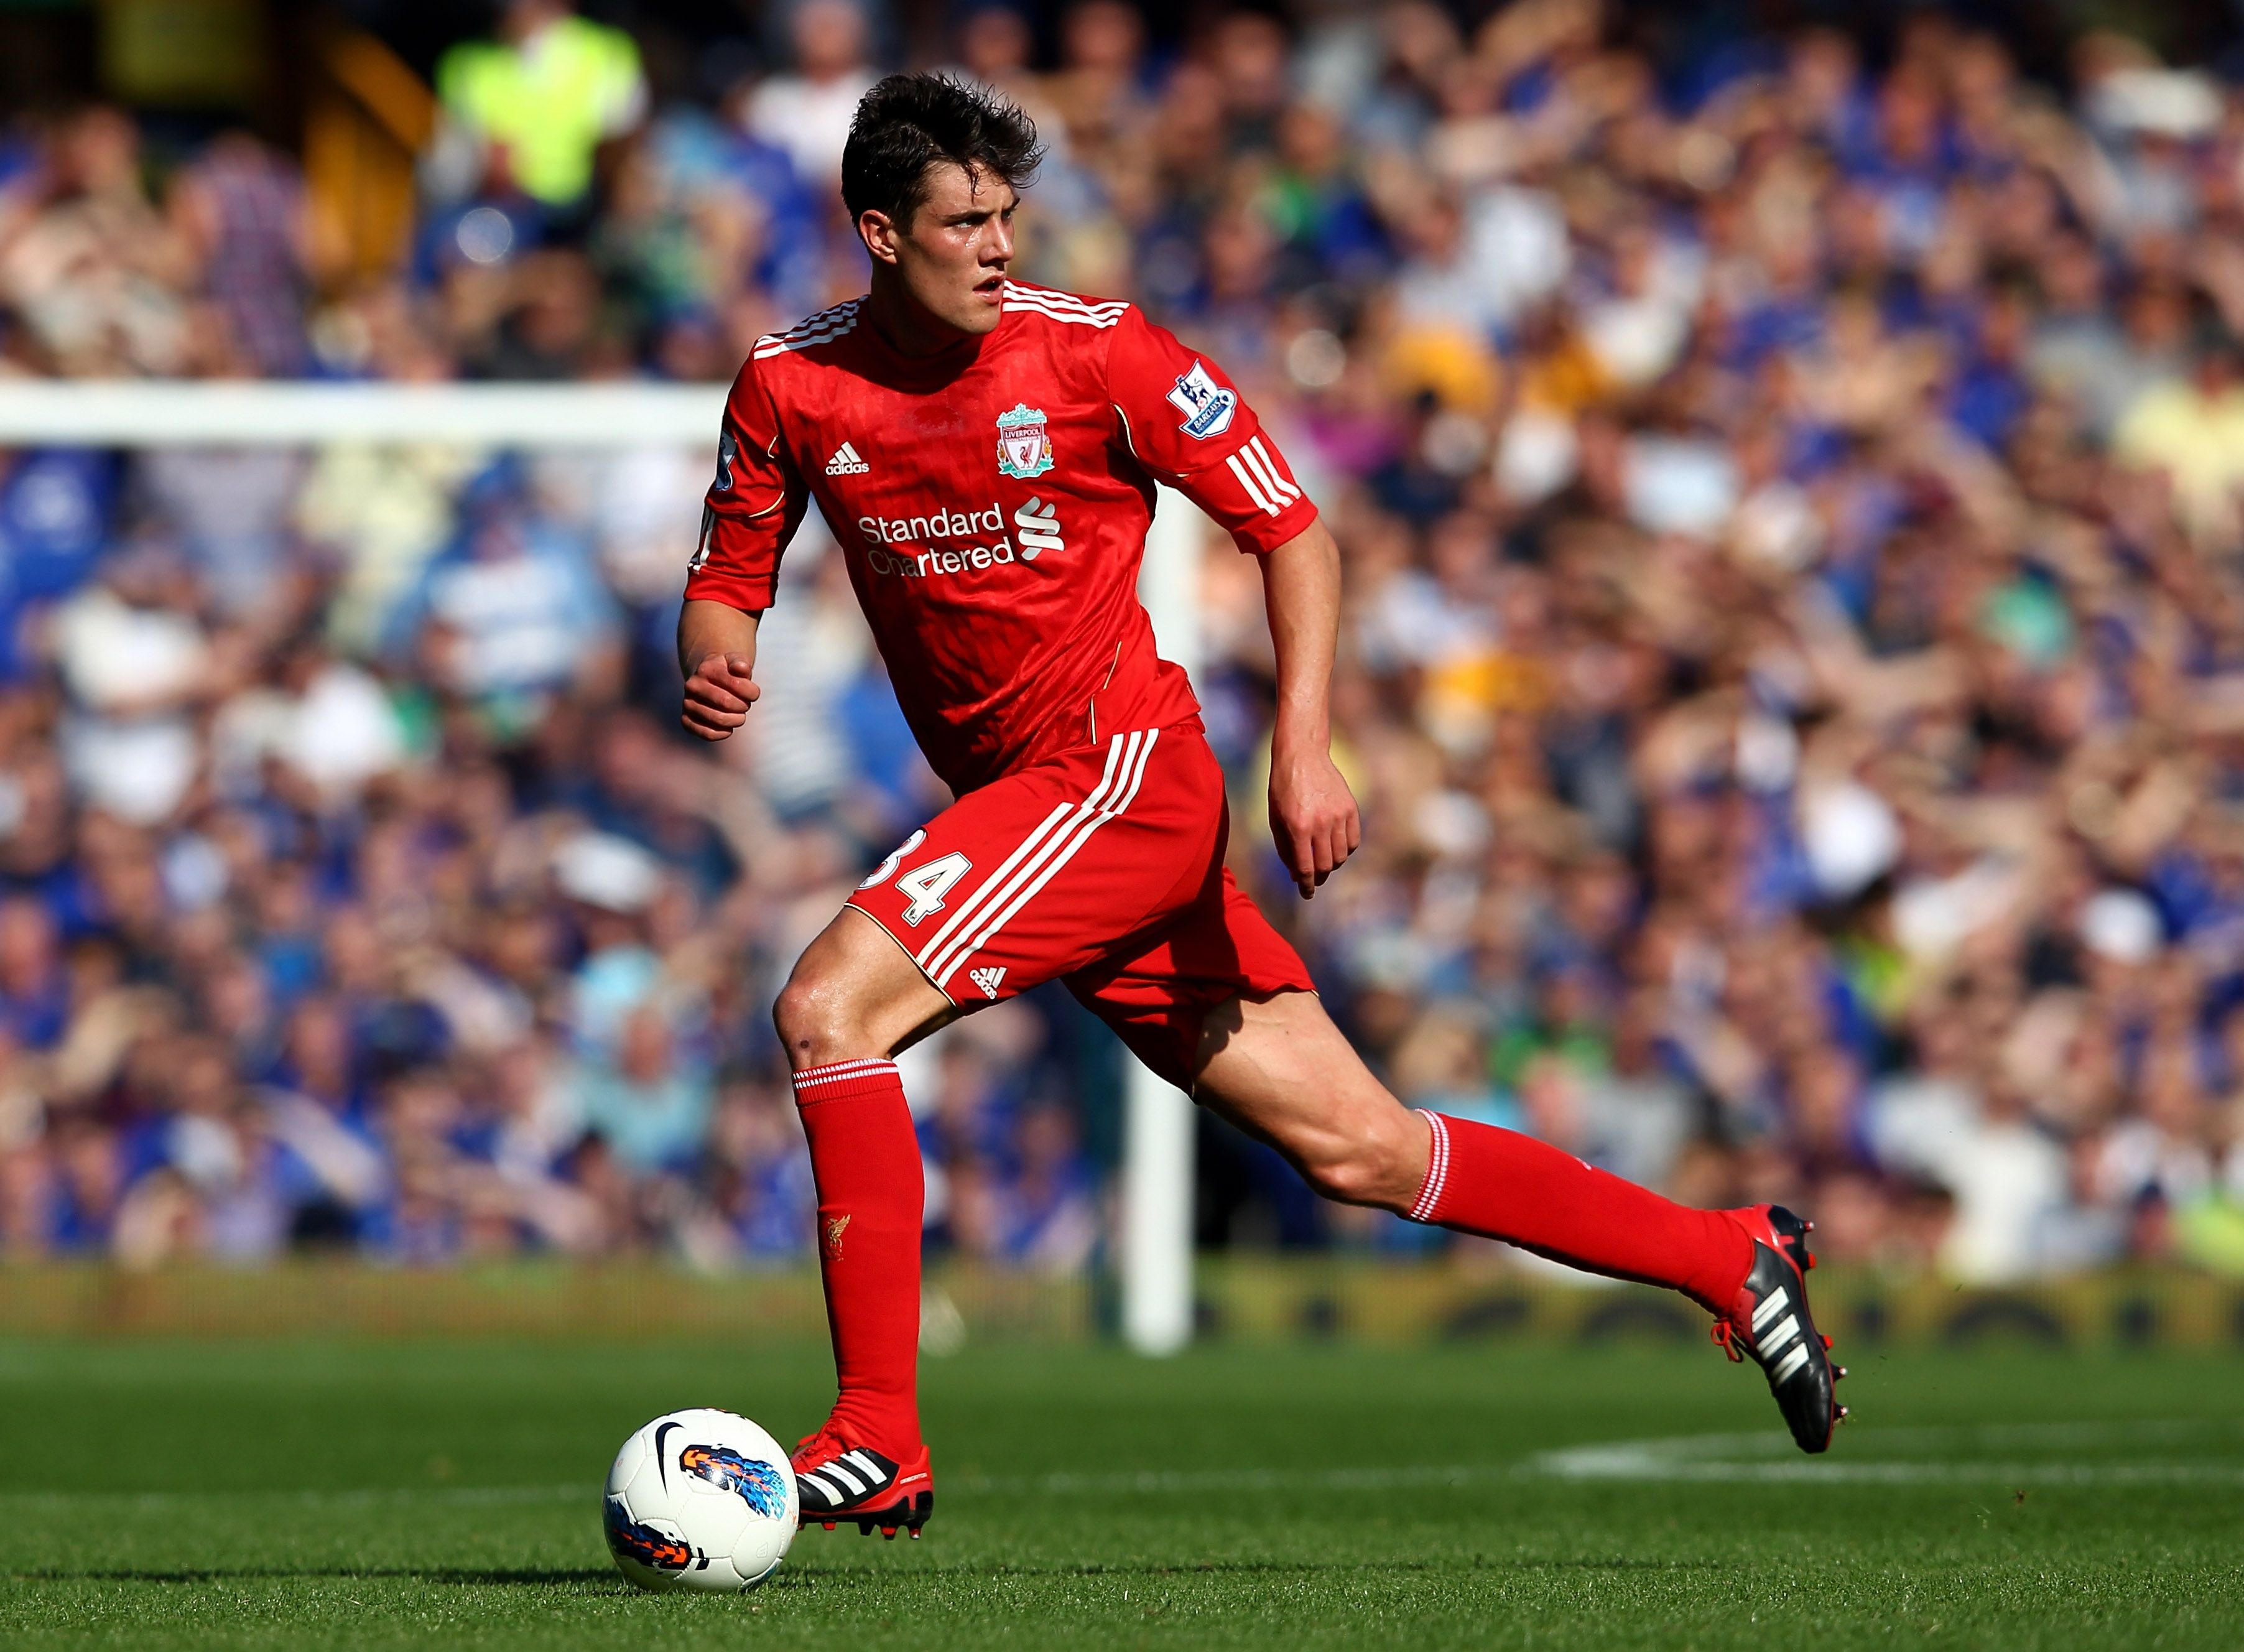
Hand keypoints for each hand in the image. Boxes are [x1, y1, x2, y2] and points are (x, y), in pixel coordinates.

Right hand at [681, 651, 760, 740]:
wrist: (707, 679)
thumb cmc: (726, 671)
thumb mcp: (735, 660)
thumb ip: (741, 662)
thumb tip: (741, 668)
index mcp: (706, 669)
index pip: (737, 685)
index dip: (752, 693)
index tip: (753, 693)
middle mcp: (693, 686)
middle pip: (727, 703)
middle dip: (743, 706)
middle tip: (744, 705)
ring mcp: (687, 703)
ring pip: (718, 720)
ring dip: (736, 720)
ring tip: (738, 715)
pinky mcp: (686, 720)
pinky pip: (708, 734)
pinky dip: (723, 733)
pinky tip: (728, 727)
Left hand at [1269, 741, 1359, 897]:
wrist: (1303, 755)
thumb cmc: (1283, 788)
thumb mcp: (1276, 818)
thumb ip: (1285, 848)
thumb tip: (1296, 875)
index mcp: (1298, 827)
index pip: (1306, 868)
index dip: (1306, 886)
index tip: (1306, 894)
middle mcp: (1321, 823)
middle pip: (1326, 866)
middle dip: (1319, 877)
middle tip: (1314, 879)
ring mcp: (1339, 815)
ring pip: (1341, 856)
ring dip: (1332, 864)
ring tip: (1322, 861)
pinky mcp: (1351, 808)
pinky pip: (1353, 841)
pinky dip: (1345, 850)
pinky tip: (1335, 847)